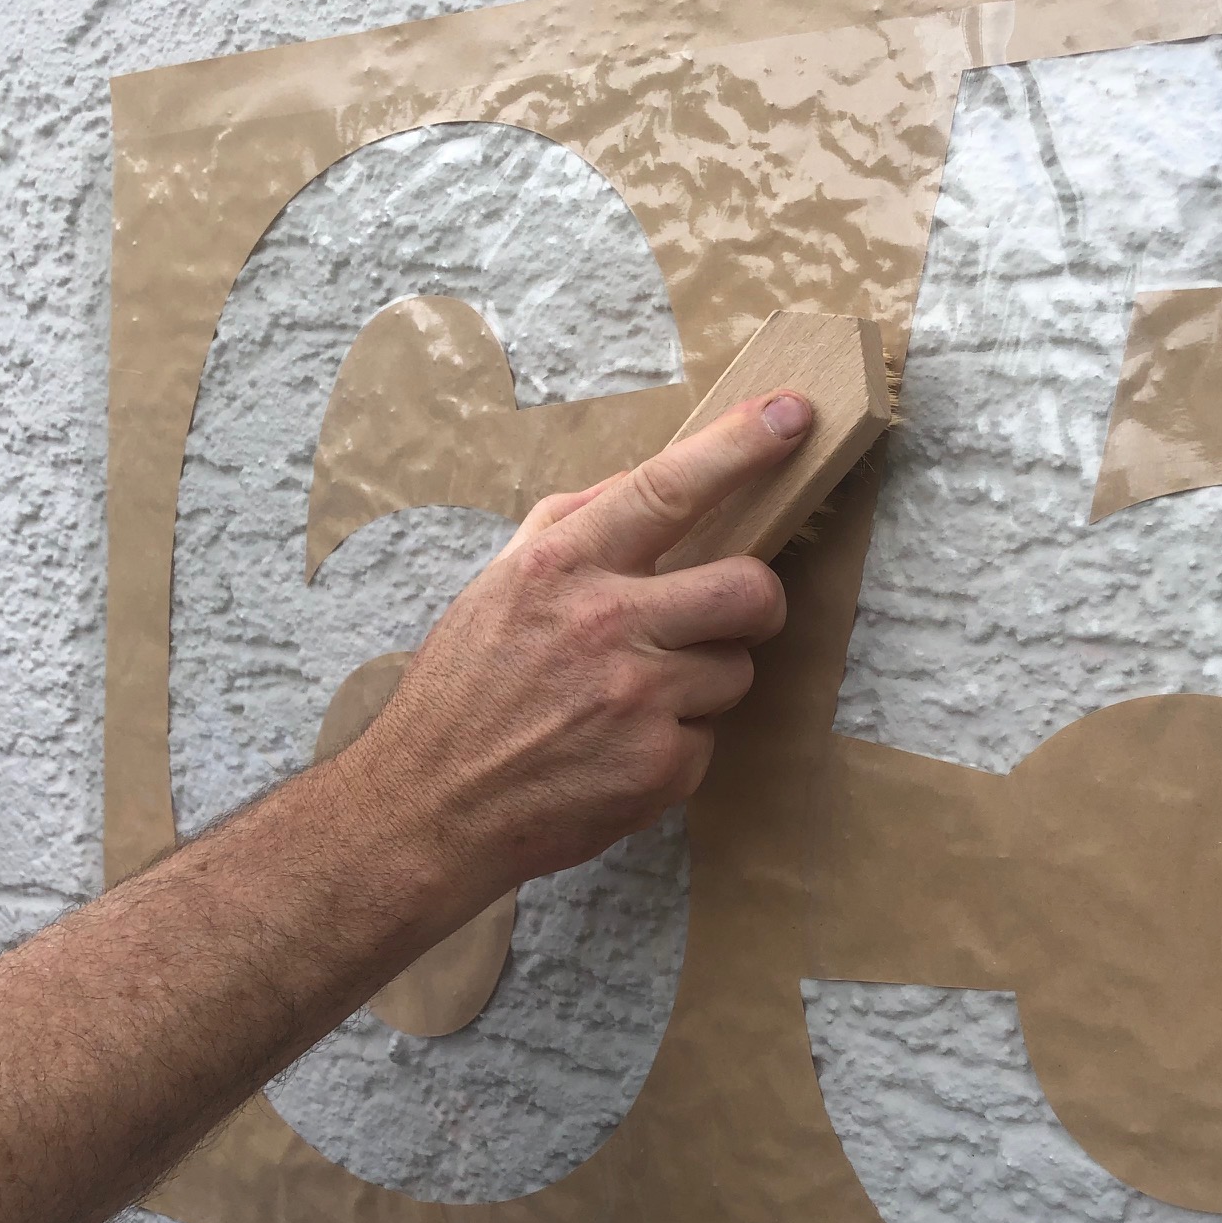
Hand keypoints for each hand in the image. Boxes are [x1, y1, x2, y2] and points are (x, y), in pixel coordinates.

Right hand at [342, 390, 812, 902]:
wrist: (430, 808)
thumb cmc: (464, 691)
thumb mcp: (498, 584)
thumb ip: (571, 523)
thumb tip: (643, 479)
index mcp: (562, 566)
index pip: (669, 487)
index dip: (741, 447)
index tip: (791, 414)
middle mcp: (606, 624)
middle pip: (750, 588)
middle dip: (757, 601)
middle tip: (731, 613)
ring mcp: (638, 699)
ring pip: (736, 669)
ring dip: (703, 682)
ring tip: (633, 700)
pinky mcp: (661, 767)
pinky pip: (711, 738)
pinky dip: (677, 745)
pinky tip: (620, 750)